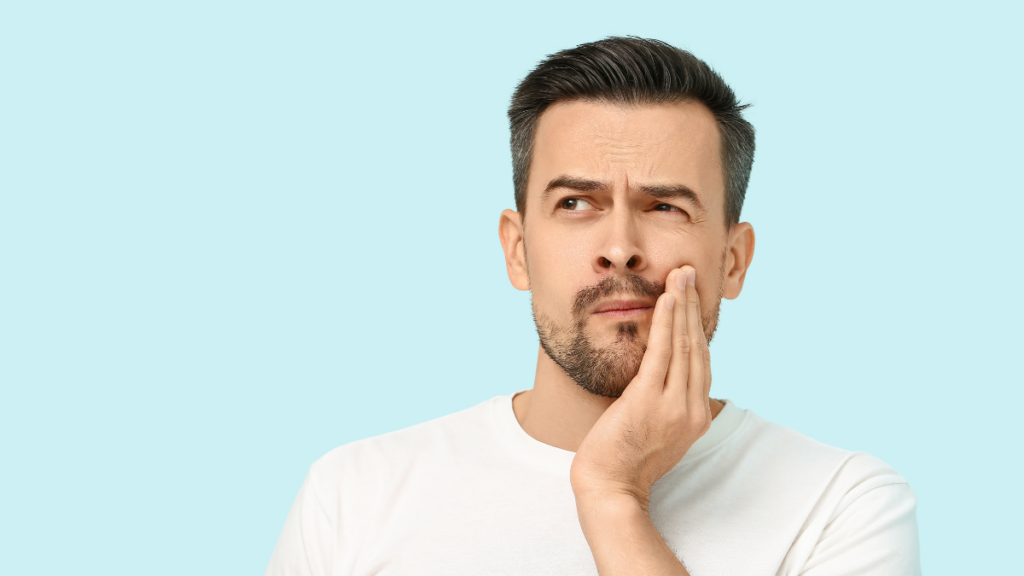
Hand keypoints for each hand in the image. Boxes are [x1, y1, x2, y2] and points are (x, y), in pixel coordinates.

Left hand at [570, 265, 712, 507]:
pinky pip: (661, 354)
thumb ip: (666, 404)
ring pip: (684, 345)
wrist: (611, 488)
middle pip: (698, 347)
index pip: (702, 361)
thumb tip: (661, 377)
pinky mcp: (649, 401)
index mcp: (697, 416)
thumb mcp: (658, 431)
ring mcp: (673, 406)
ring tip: (679, 277)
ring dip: (682, 307)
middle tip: (689, 274)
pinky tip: (665, 302)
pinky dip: (666, 325)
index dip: (698, 326)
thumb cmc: (625, 461)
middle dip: (693, 307)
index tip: (692, 298)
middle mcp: (692, 409)